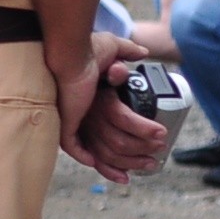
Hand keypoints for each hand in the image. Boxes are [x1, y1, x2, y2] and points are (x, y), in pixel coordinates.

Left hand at [57, 32, 169, 181]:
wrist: (73, 54)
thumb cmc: (88, 50)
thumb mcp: (111, 49)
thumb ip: (126, 51)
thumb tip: (143, 52)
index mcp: (91, 102)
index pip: (104, 131)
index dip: (125, 145)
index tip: (145, 153)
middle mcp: (82, 114)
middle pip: (107, 147)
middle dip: (132, 158)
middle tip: (152, 161)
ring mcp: (73, 121)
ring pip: (98, 152)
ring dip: (123, 162)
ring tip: (145, 164)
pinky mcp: (67, 126)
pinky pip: (76, 150)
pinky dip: (92, 159)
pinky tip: (113, 169)